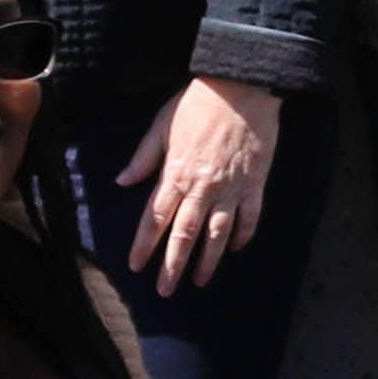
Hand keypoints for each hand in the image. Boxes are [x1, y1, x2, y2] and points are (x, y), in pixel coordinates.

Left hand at [118, 75, 278, 293]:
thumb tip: (123, 181)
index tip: (136, 266)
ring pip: (217, 234)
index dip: (145, 245)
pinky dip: (243, 236)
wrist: (243, 87)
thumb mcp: (162, 125)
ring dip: (207, 261)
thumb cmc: (198, 102)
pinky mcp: (255, 184)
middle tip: (165, 291)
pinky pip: (249, 217)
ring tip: (199, 281)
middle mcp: (202, 187)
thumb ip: (144, 157)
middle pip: (184, 235)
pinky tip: (235, 249)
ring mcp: (231, 188)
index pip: (155, 218)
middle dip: (172, 266)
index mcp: (175, 173)